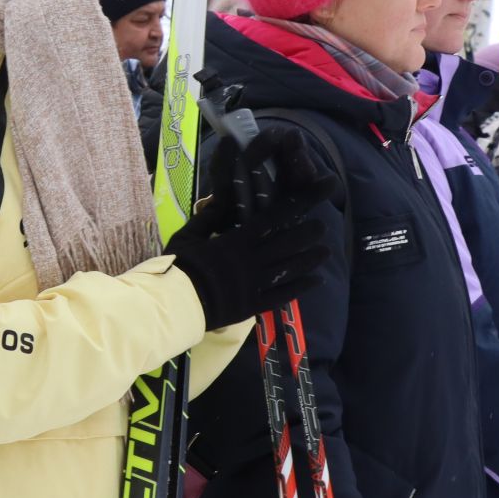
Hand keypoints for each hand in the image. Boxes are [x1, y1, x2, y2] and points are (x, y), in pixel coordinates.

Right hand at [167, 128, 334, 330]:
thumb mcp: (188, 234)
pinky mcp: (253, 305)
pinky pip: (282, 296)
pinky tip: (317, 281)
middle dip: (308, 233)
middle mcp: (252, 260)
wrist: (172, 305)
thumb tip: (220, 199)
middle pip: (288, 243)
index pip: (273, 218)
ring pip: (290, 269)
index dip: (298, 204)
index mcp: (237, 241)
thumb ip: (207, 217)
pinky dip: (301, 288)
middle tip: (323, 225)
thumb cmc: (177, 266)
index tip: (317, 192)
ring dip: (310, 259)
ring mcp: (255, 284)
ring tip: (326, 251)